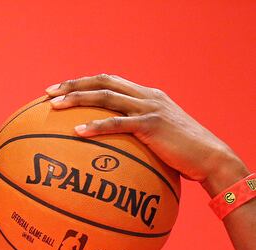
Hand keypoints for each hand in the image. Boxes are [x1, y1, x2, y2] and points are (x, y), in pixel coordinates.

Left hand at [46, 74, 248, 194]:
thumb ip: (134, 134)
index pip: (109, 80)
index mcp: (146, 95)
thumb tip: (106, 150)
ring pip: (106, 97)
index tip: (58, 89)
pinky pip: (118, 123)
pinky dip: (96, 125)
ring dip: (78, 99)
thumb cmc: (181, 155)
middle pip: (103, 81)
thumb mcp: (156, 138)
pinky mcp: (152, 125)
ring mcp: (149, 109)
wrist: (210, 158)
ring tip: (55, 107)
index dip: (83, 82)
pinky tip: (77, 132)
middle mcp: (146, 96)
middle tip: (48, 93)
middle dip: (73, 85)